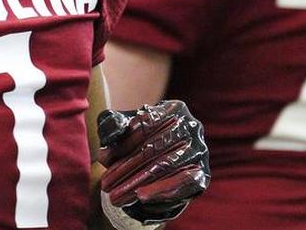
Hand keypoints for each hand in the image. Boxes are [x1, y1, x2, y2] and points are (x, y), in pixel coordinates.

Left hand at [97, 100, 209, 227]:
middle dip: (127, 167)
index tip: (102, 158)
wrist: (158, 160)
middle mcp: (192, 127)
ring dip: (139, 182)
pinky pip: (183, 183)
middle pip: (155, 148)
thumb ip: (111, 124)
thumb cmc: (135, 138)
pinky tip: (141, 197)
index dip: (124, 142)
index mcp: (173, 108)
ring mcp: (199, 151)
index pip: (147, 124)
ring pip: (167, 166)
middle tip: (105, 185)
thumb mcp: (120, 127)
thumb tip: (111, 136)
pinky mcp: (203, 174)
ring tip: (117, 196)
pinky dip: (162, 190)